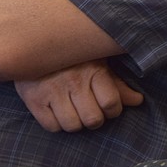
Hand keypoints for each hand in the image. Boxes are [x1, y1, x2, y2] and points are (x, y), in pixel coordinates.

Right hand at [14, 59, 142, 132]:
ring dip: (74, 121)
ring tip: (71, 108)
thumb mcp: (96, 61)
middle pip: (93, 119)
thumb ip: (116, 83)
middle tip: (88, 107)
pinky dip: (55, 123)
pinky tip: (55, 109)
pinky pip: (51, 126)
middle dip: (94, 118)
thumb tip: (137, 101)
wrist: (29, 39)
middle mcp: (73, 80)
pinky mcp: (33, 99)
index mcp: (92, 69)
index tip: (106, 104)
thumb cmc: (70, 54)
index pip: (111, 104)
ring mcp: (51, 90)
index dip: (112, 110)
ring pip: (73, 126)